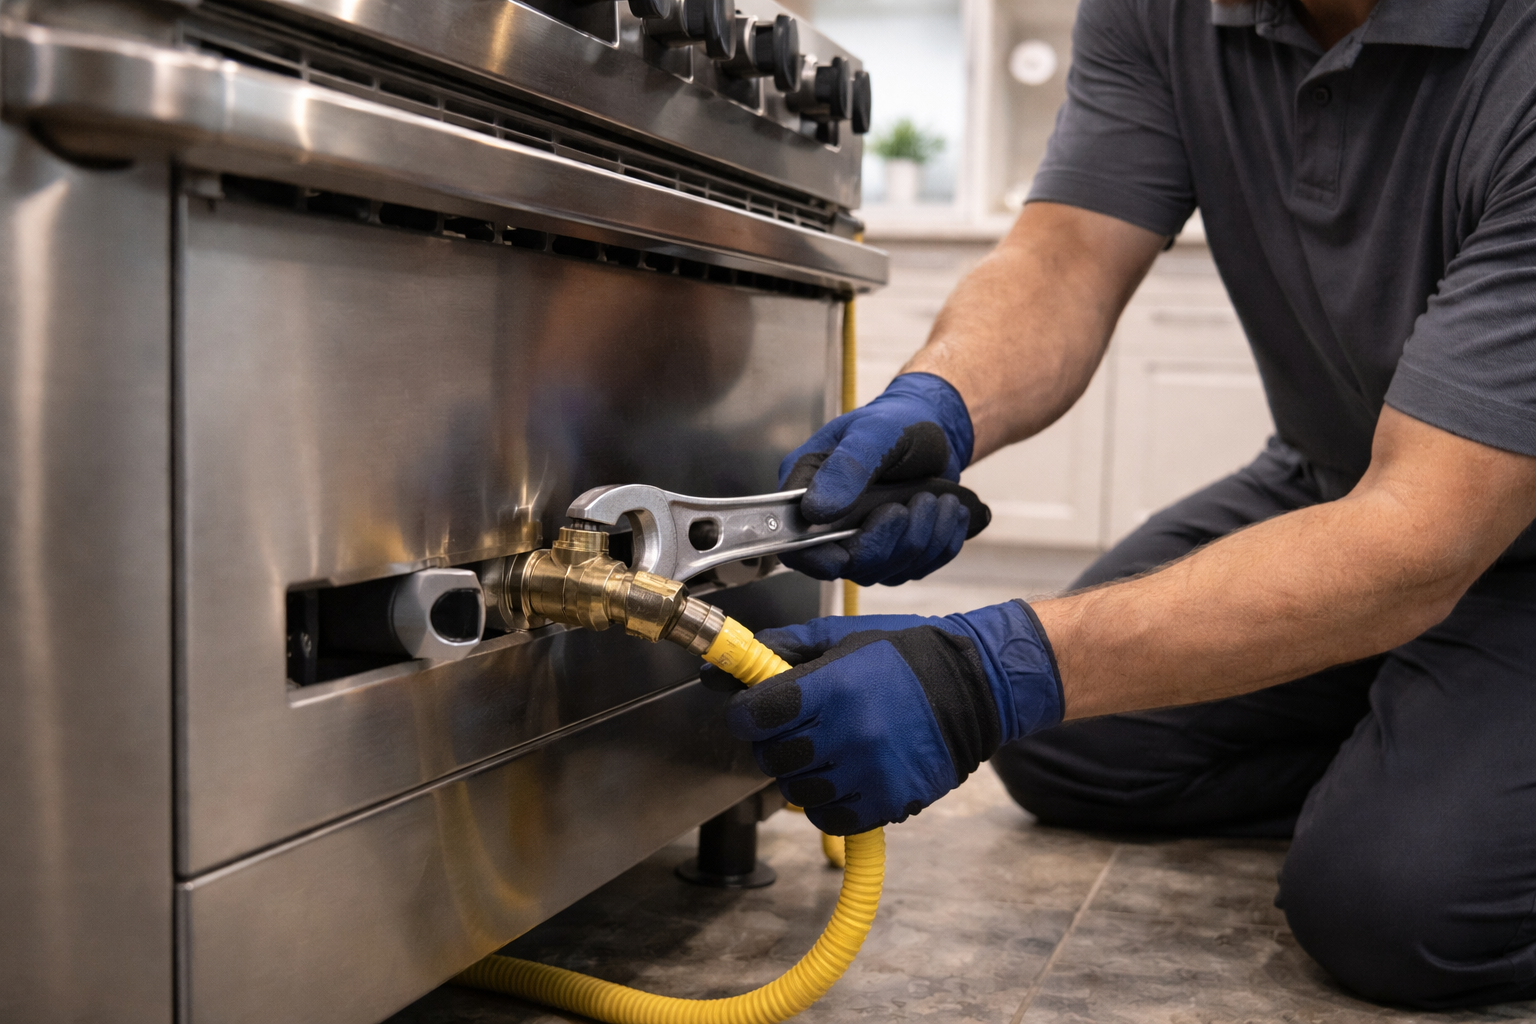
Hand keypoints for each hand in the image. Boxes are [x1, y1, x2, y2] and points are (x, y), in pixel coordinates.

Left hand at [706, 603, 1062, 834]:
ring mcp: (869, 773)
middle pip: (772, 757)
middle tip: (798, 726)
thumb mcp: (841, 637)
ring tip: (827, 748)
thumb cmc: (906, 657)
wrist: (975, 687)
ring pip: (797, 791)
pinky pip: (831, 816)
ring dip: (801, 773)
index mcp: (833, 688)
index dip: (746, 714)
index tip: (754, 710)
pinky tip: (845, 774)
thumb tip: (717, 667)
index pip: (753, 717)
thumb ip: (780, 650)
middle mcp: (849, 735)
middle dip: (775, 741)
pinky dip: (829, 800)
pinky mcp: (888, 802)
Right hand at [779, 373, 977, 585]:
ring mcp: (861, 540)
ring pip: (887, 571)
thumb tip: (815, 511)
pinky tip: (948, 512)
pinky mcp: (893, 551)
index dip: (816, 558)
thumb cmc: (899, 422)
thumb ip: (846, 467)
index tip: (848, 552)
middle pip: (850, 565)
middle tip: (918, 502)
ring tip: (937, 500)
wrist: (935, 429)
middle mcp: (828, 521)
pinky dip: (941, 543)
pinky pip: (917, 569)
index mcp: (807, 487)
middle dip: (892, 540)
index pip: (794, 544)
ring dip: (924, 538)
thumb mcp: (874, 433)